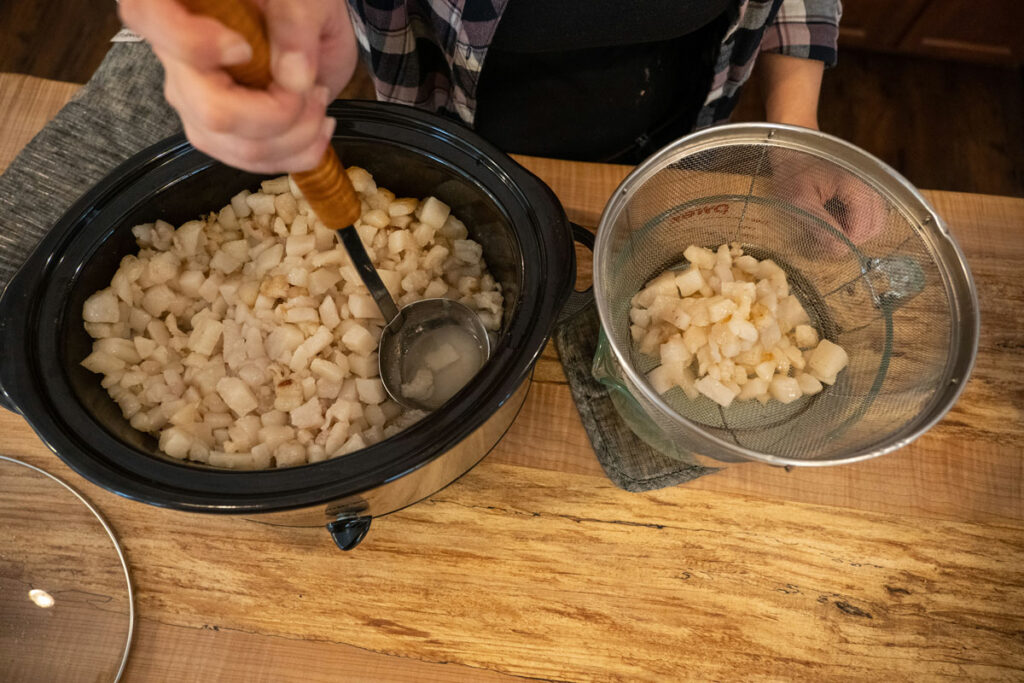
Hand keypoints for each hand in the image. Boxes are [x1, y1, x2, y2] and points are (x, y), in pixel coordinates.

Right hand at [119, 0, 358, 172]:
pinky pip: (252, 162)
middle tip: (312, 88)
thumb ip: (297, 23)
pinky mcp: (218, 134)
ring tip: (319, 99)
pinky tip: (317, 126)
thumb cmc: (300, 5)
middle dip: (277, 114)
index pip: (145, 16)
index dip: (191, 42)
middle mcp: (178, 58)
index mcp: (185, 7)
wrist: (312, 31)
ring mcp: (195, 102)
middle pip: (210, 110)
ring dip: (297, 136)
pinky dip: (298, 153)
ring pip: (238, 147)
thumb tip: (294, 77)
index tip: (243, 49)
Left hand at [757, 53, 884, 251]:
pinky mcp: (866, 187)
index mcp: (857, 185)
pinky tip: (833, 218)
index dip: (843, 242)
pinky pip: (869, 213)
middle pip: (874, 228)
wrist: (794, 140)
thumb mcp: (798, 199)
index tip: (820, 241)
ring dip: (852, 231)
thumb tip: (839, 251)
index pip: (863, 229)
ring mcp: (871, 185)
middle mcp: (871, 184)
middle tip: (823, 237)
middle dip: (850, 239)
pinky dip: (854, 221)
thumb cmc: (793, 167)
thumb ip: (820, 225)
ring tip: (826, 226)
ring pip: (874, 222)